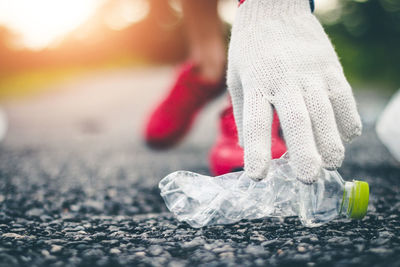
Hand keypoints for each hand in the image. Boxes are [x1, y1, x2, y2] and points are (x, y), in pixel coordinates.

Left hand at [227, 0, 361, 183]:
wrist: (274, 9)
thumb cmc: (250, 50)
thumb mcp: (236, 78)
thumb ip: (243, 112)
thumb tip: (246, 147)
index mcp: (255, 82)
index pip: (255, 121)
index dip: (257, 150)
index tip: (258, 175)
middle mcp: (283, 78)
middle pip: (297, 119)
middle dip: (305, 151)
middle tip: (308, 178)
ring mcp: (310, 71)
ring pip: (325, 110)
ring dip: (331, 141)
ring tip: (332, 163)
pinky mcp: (330, 65)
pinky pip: (343, 96)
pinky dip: (347, 119)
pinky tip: (346, 136)